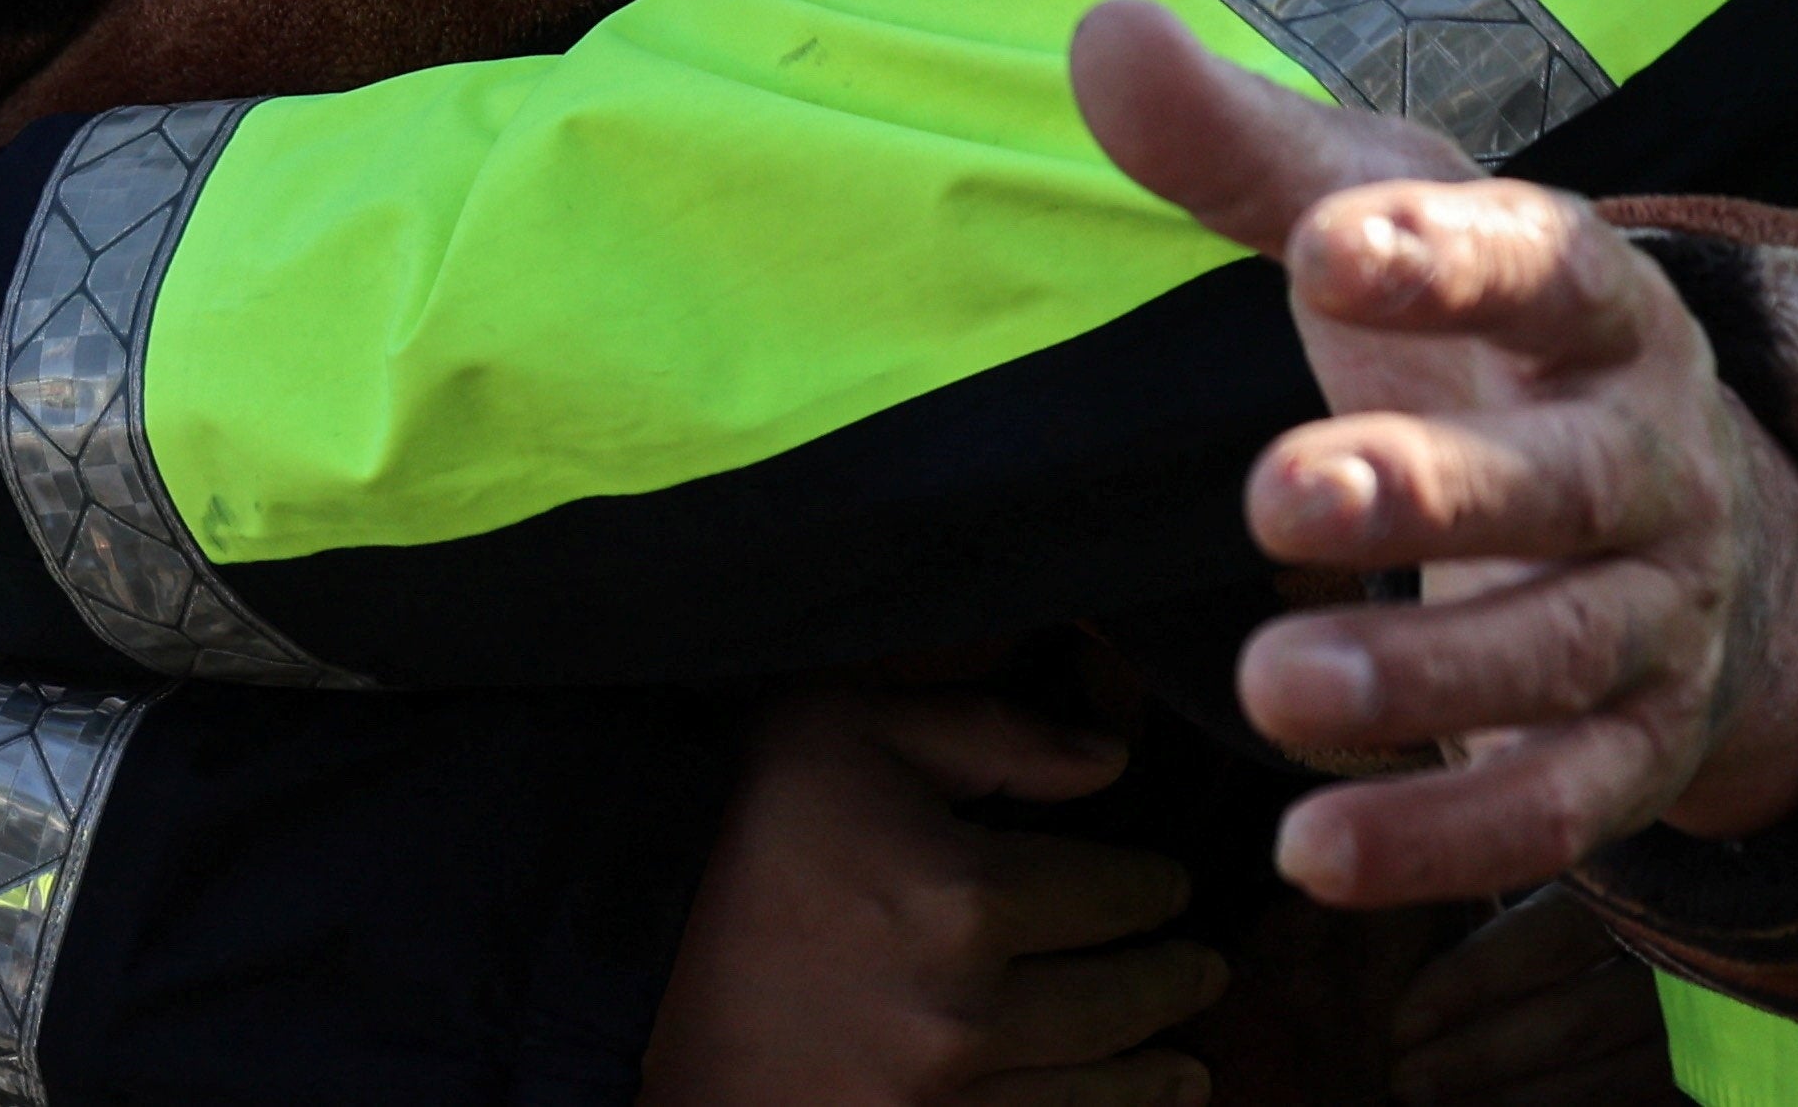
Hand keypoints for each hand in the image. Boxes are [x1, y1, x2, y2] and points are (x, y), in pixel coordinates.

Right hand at [642, 675, 1226, 1104]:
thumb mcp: (845, 727)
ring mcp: (930, 1104)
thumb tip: (1110, 760)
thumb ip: (993, 733)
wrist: (596, 944)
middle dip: (1173, 980)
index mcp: (965, 897)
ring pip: (1090, 1099)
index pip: (1118, 894)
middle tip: (1200, 969)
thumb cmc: (719, 814)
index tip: (1165, 884)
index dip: (1154, 887)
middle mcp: (966, 1017)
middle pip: (1121, 1005)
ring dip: (1153, 1079)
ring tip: (1184, 1067)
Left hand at [1067, 0, 1797, 905]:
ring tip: (1269, 688)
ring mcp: (1655, 612)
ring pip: (1558, 655)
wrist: (1673, 515)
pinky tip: (1312, 855)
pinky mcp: (1634, 750)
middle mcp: (1649, 459)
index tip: (1329, 246)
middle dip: (1428, 491)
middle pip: (1560, 479)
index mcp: (1597, 305)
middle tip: (1273, 496)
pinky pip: (1555, 809)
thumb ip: (1243, 150)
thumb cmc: (1476, 337)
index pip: (1545, 263)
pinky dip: (1444, 842)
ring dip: (1421, 676)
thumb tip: (1101, 32)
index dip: (1448, 256)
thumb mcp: (1379, 221)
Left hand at [1387, 889, 1677, 1105]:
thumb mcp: (1573, 860)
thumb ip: (1508, 874)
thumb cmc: (1613, 872)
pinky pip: (1630, 1098)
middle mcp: (1681, 953)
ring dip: (1514, 1097)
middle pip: (1571, 1022)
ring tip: (1437, 1104)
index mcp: (1637, 882)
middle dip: (1479, 1058)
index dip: (1466, 983)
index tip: (1400, 1021)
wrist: (1754, 894)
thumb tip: (1398, 889)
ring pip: (1603, 1076)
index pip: (1543, 942)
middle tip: (1405, 1080)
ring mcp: (1705, 1018)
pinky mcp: (1706, 1058)